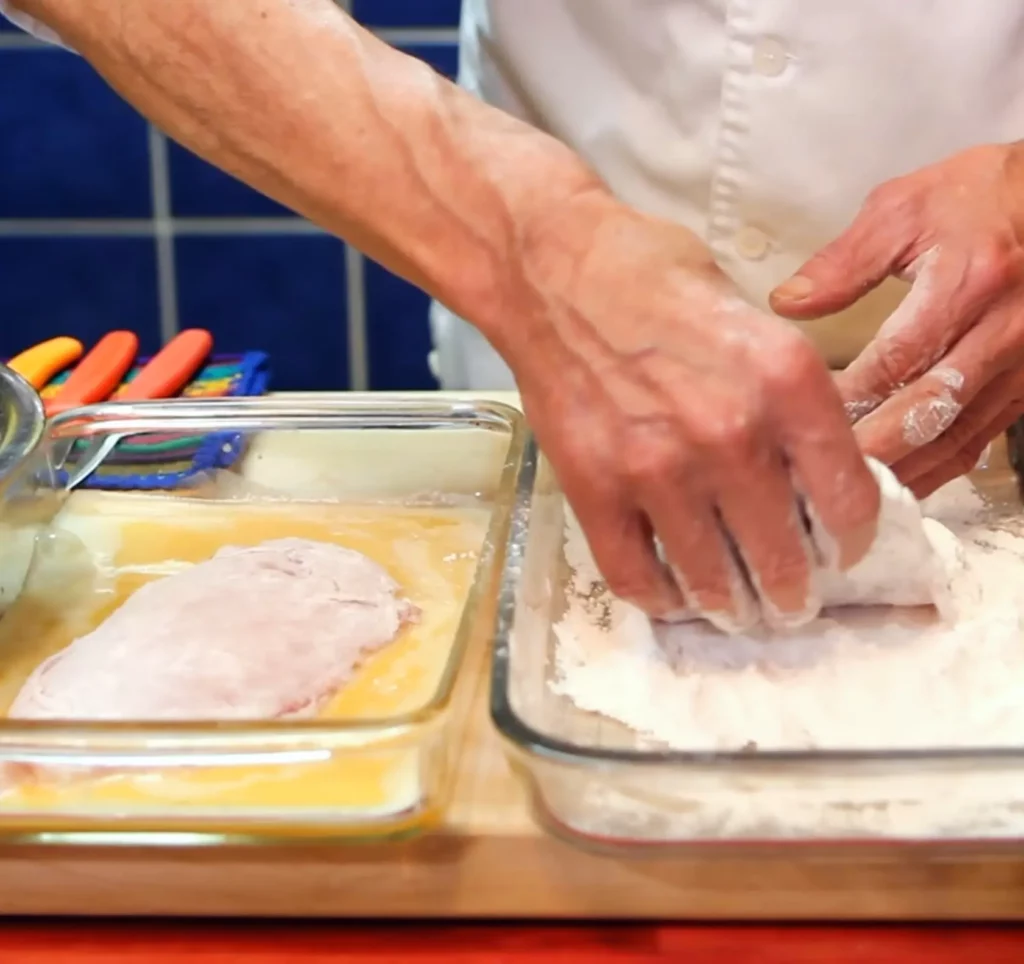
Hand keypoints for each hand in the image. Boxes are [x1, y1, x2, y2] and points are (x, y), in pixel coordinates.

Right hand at [496, 190, 878, 631]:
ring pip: (712, 580)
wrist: (552, 270)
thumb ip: (789, 399)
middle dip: (794, 592)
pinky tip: (671, 596)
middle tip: (791, 602)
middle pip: (784, 555)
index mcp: (786, 380)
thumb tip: (814, 475)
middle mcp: (729, 432)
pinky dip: (659, 600)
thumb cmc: (655, 279)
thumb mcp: (754, 318)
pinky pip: (634, 576)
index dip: (853, 540)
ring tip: (736, 611)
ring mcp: (656, 468)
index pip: (848, 499)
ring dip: (731, 608)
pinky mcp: (593, 487)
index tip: (843, 552)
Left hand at [770, 143, 1023, 497]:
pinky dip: (934, 469)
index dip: (844, 398)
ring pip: (954, 441)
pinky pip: (977, 441)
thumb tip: (787, 303)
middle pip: (925, 414)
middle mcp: (1002, 334)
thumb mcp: (907, 208)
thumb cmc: (985, 197)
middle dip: (866, 452)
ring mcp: (1022, 366)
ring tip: (844, 495)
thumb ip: (844, 261)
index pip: (894, 362)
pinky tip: (896, 483)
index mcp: (969, 284)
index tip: (795, 419)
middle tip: (812, 476)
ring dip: (899, 472)